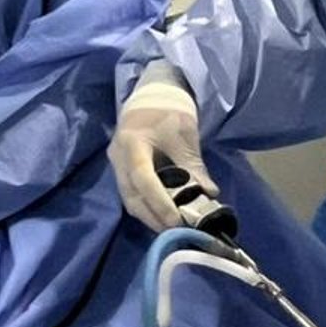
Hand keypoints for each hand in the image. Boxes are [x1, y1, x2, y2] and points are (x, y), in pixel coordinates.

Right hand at [110, 89, 214, 232]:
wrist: (153, 95)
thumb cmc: (170, 112)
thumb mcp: (185, 136)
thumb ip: (194, 167)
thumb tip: (209, 195)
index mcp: (132, 142)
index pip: (143, 178)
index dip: (158, 202)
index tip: (176, 221)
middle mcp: (118, 156)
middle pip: (132, 196)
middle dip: (154, 217)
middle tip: (177, 232)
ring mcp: (116, 164)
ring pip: (129, 199)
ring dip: (150, 216)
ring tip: (172, 228)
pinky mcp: (121, 170)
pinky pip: (131, 195)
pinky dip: (147, 207)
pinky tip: (163, 216)